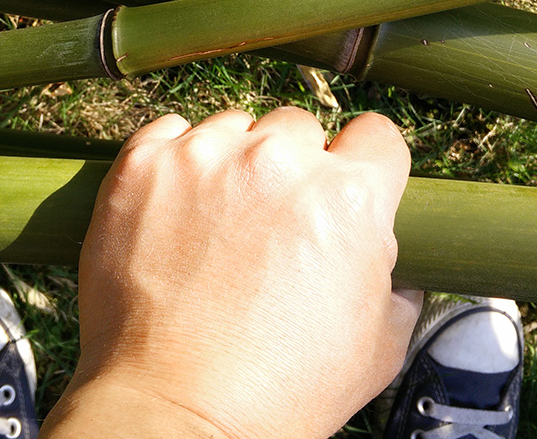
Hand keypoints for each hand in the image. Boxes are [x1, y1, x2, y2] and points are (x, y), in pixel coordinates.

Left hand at [43, 107, 420, 438]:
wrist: (174, 409)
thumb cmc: (278, 390)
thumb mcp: (379, 348)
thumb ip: (394, 277)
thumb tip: (383, 248)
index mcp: (348, 196)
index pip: (376, 136)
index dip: (364, 166)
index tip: (343, 186)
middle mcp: (277, 160)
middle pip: (298, 129)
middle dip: (292, 168)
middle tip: (271, 223)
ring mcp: (204, 157)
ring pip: (233, 127)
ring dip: (232, 162)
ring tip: (216, 224)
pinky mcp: (142, 164)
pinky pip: (168, 133)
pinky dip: (173, 162)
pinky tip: (174, 210)